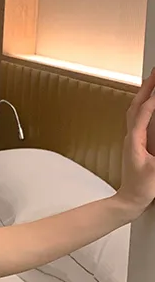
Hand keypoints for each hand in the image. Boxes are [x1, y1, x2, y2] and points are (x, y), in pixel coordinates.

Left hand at [117, 67, 154, 218]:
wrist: (129, 200)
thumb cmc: (141, 188)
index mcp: (134, 141)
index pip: (143, 114)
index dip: (152, 99)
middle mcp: (131, 137)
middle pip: (136, 106)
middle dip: (146, 88)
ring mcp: (132, 139)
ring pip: (135, 110)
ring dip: (144, 94)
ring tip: (153, 81)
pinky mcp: (137, 143)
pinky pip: (139, 118)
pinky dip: (144, 106)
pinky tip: (149, 104)